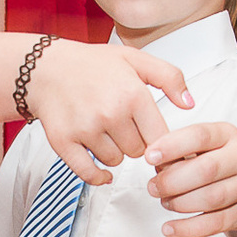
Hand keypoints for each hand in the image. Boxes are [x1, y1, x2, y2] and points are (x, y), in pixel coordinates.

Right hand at [21, 42, 191, 184]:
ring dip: (113, 152)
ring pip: (115, 161)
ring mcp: (86, 128)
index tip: (158, 144)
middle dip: (134, 142)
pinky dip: (97, 176)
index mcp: (133, 94)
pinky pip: (88, 173)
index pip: (161, 138)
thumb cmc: (93, 64)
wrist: (46, 68)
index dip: (161, 143)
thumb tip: (190, 104)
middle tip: (122, 126)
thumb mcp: (136, 59)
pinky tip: (102, 172)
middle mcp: (111, 112)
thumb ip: (170, 77)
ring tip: (104, 132)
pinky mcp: (64, 141)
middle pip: (139, 152)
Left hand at [146, 122, 236, 236]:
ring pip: (211, 199)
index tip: (150, 156)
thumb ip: (184, 150)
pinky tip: (170, 228)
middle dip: (172, 181)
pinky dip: (188, 229)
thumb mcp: (212, 145)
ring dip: (179, 203)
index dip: (172, 146)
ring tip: (165, 202)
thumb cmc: (228, 162)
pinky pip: (215, 224)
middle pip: (206, 170)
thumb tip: (155, 163)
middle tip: (153, 187)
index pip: (200, 136)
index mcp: (229, 135)